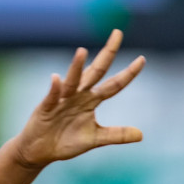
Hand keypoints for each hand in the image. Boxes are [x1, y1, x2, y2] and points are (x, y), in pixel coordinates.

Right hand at [12, 29, 144, 170]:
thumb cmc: (65, 141)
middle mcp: (79, 95)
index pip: (114, 85)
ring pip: (72, 80)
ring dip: (76, 66)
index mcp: (91, 100)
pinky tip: (57, 79)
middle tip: (118, 33)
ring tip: (82, 51)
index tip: (143, 59)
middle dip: (108, 52)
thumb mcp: (94, 139)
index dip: (128, 73)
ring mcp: (62, 99)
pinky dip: (54, 88)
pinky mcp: (45, 108)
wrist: (40, 151)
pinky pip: (51, 96)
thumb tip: (141, 135)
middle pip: (96, 71)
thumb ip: (116, 135)